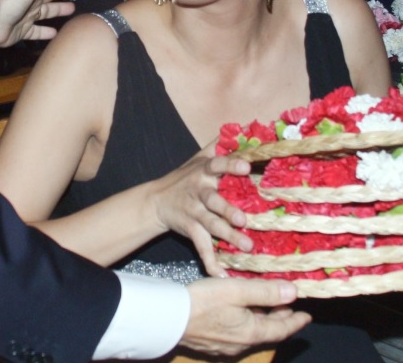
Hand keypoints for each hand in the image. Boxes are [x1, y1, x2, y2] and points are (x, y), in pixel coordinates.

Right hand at [150, 150, 254, 276]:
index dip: (231, 165)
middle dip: (228, 210)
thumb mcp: (198, 158)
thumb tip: (239, 127)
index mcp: (204, 172)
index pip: (217, 165)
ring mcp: (194, 212)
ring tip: (247, 246)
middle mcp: (199, 191)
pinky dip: (211, 262)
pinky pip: (201, 247)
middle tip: (243, 219)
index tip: (246, 166)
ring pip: (211, 225)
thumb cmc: (184, 177)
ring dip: (228, 236)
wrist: (156, 201)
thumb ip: (218, 145)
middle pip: (214, 200)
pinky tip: (222, 275)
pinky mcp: (190, 229)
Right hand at [181, 277, 309, 356]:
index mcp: (252, 332)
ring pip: (251, 332)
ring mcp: (225, 346)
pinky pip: (237, 333)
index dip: (296, 321)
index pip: (282, 329)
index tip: (307, 315)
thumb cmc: (203, 301)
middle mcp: (241, 344)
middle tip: (288, 305)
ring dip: (262, 319)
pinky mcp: (212, 343)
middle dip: (279, 318)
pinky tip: (239, 311)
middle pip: (267, 331)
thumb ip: (266, 292)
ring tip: (265, 304)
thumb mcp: (237, 290)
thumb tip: (293, 293)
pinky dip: (246, 321)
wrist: (168, 318)